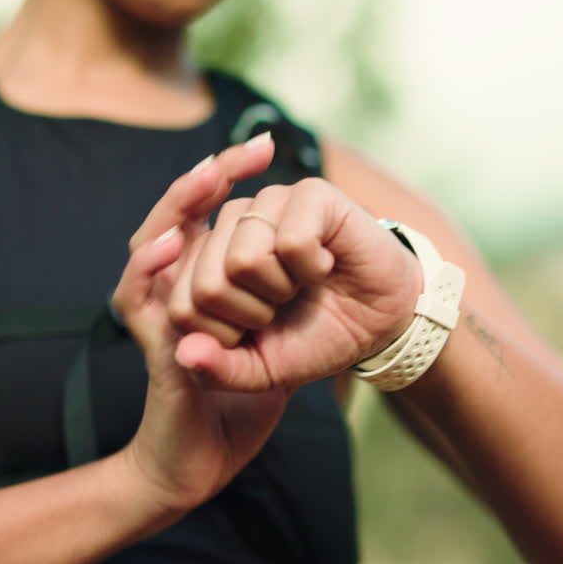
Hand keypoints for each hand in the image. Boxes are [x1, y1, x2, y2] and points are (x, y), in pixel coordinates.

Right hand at [112, 134, 291, 512]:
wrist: (209, 461)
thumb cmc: (238, 405)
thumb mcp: (276, 346)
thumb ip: (285, 308)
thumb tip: (316, 257)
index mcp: (204, 286)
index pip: (202, 217)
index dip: (224, 178)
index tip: (263, 145)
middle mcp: (172, 292)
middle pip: (171, 217)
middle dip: (203, 182)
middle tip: (241, 154)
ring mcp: (156, 316)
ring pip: (150, 246)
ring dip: (177, 210)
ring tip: (205, 179)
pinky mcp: (151, 346)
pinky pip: (139, 299)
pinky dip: (151, 268)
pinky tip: (173, 243)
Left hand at [166, 177, 423, 391]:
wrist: (380, 323)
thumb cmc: (315, 336)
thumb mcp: (261, 370)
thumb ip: (218, 369)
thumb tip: (184, 353)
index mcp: (207, 260)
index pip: (182, 307)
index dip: (224, 336)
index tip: (257, 328)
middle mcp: (230, 224)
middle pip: (207, 285)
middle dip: (252, 315)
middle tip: (282, 306)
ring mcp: (267, 202)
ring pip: (243, 260)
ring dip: (281, 290)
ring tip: (300, 283)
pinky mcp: (308, 193)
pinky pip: (290, 242)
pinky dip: (313, 269)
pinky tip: (325, 264)